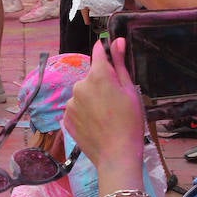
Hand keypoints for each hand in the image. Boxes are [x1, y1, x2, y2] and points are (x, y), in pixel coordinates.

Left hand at [65, 37, 146, 173]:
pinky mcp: (66, 118)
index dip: (107, 53)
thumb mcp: (130, 90)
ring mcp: (71, 103)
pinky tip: (96, 125)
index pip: (98, 52)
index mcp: (98, 75)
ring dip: (92, 99)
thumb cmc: (130, 122)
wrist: (117, 155)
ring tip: (106, 116)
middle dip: (101, 83)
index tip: (113, 59)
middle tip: (116, 102)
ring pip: (83, 93)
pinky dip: (85, 113)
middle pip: (91, 76)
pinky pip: (76, 109)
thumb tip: (117, 40)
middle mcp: (80, 85)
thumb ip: (120, 63)